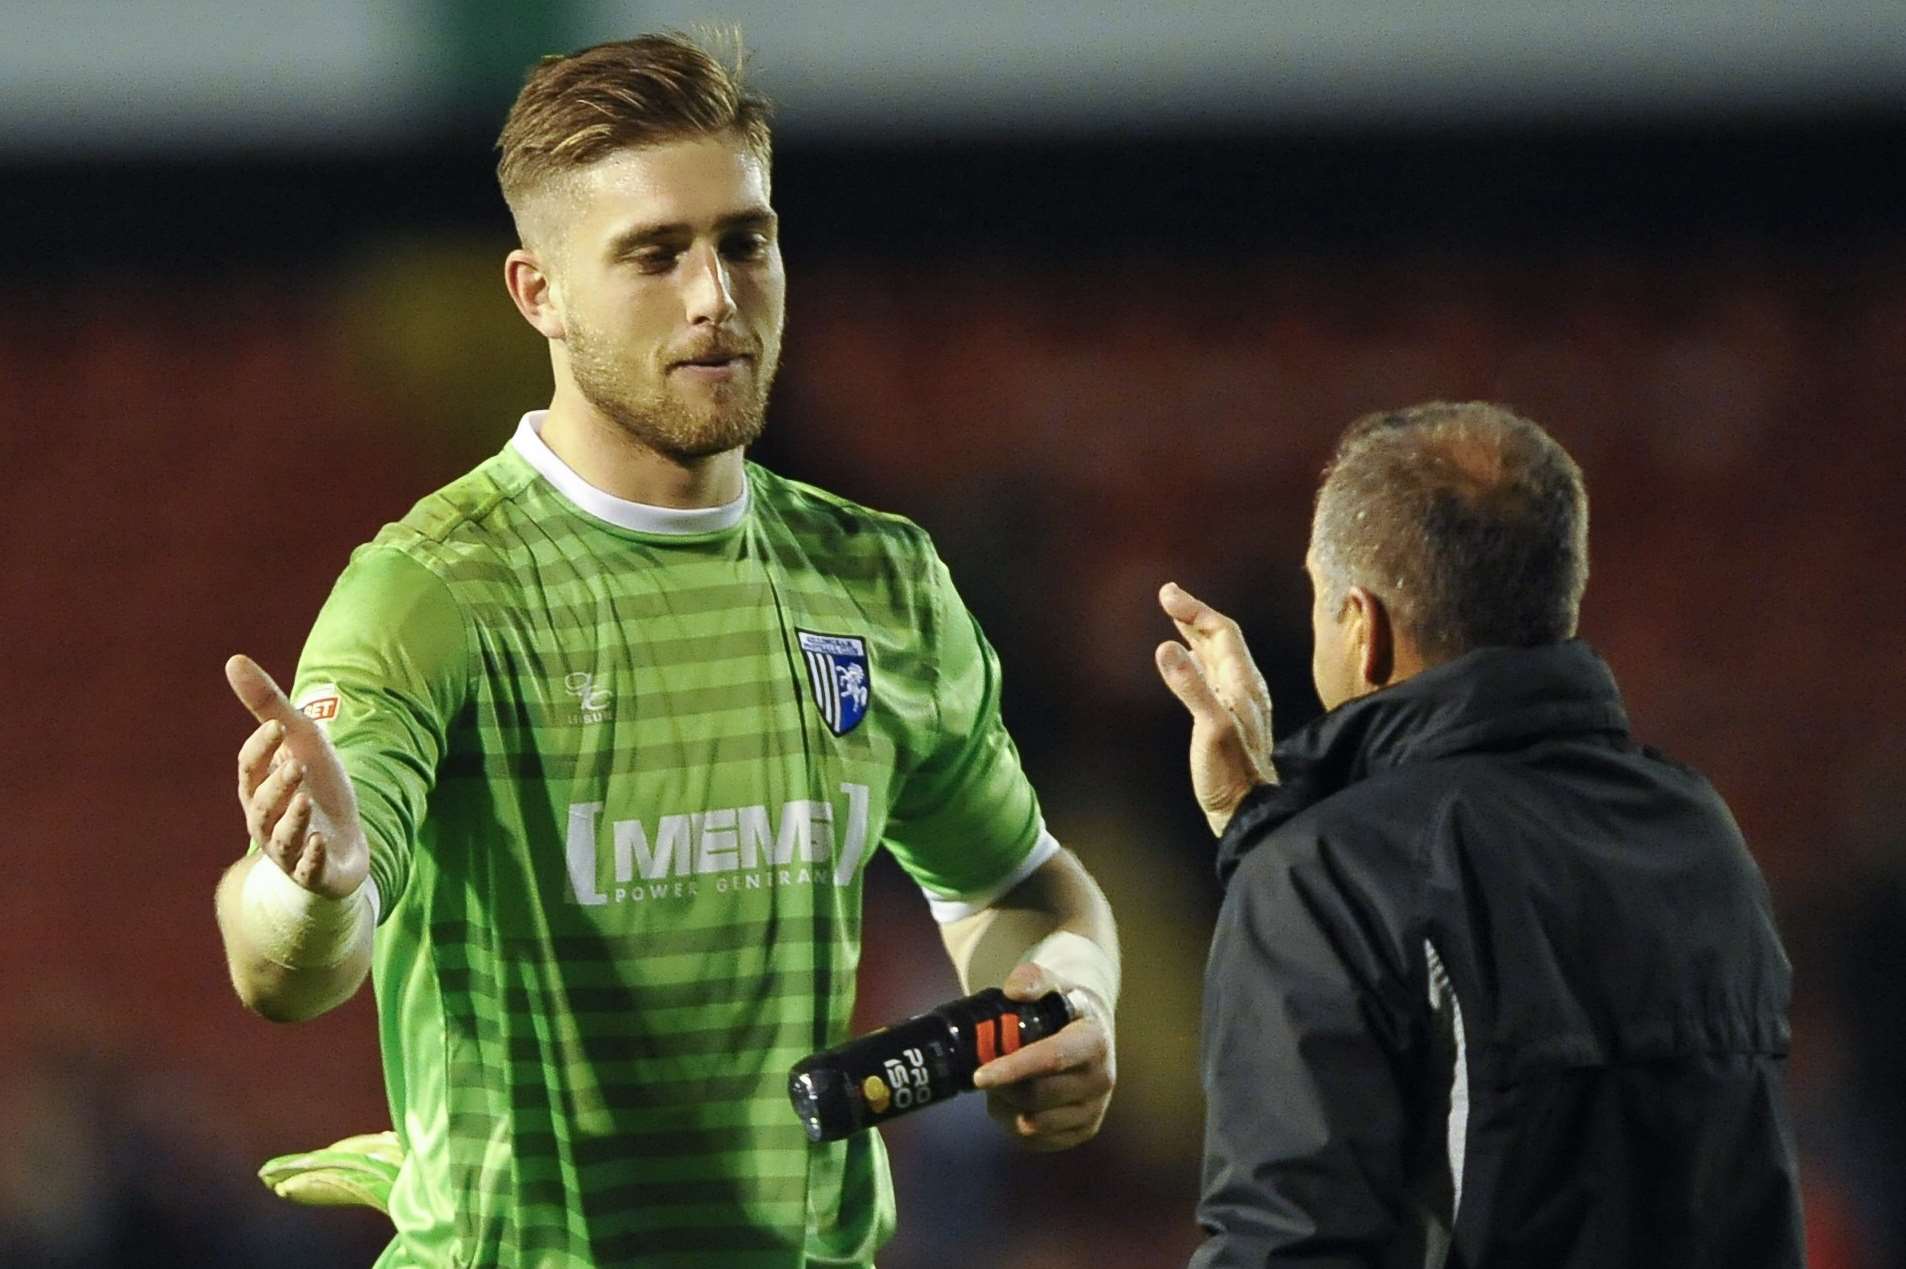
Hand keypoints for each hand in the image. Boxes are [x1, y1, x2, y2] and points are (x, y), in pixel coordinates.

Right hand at [229, 654, 368, 899]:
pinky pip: (308, 869)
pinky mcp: (315, 872)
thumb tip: (233, 659)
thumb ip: (269, 707)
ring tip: (305, 799)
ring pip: (282, 837)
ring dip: (292, 819)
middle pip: (263, 802)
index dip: (260, 748)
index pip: (250, 768)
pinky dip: (311, 857)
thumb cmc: (315, 788)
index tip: (277, 726)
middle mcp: (266, 821)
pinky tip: (319, 842)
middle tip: (296, 765)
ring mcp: (290, 850)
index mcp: (259, 789)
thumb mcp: (301, 742)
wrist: (342, 844)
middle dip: (278, 784)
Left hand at [970, 962, 1113, 1151]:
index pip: (1051, 1059)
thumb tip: (1013, 990)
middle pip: (1036, 1096)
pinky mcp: (1084, 1131)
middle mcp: (1101, 1080)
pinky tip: (1013, 1103)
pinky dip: (1014, 1125)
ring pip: (1032, 1123)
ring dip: (1005, 1107)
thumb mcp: (1052, 982)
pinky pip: (1036, 1141)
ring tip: (1000, 1086)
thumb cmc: (1063, 1005)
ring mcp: (1094, 1110)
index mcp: (1094, 1042)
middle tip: (983, 1073)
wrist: (1090, 1030)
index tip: (979, 1075)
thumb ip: (1032, 978)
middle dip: (1002, 1088)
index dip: (1013, 1069)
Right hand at [1154, 582, 1275, 836]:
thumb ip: (1191, 687)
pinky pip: (1210, 675)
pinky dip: (1194, 659)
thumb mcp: (1210, 728)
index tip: (1167, 595)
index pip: (1221, 632)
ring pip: (1216, 656)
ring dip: (1195, 634)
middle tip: (1167, 596)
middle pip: (1221, 638)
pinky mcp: (1226, 718)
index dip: (1195, 610)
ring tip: (1176, 619)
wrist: (1249, 810)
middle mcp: (1243, 687)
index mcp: (1242, 683)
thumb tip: (1165, 647)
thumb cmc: (1231, 773)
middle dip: (1194, 614)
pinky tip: (1185, 664)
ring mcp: (1236, 702)